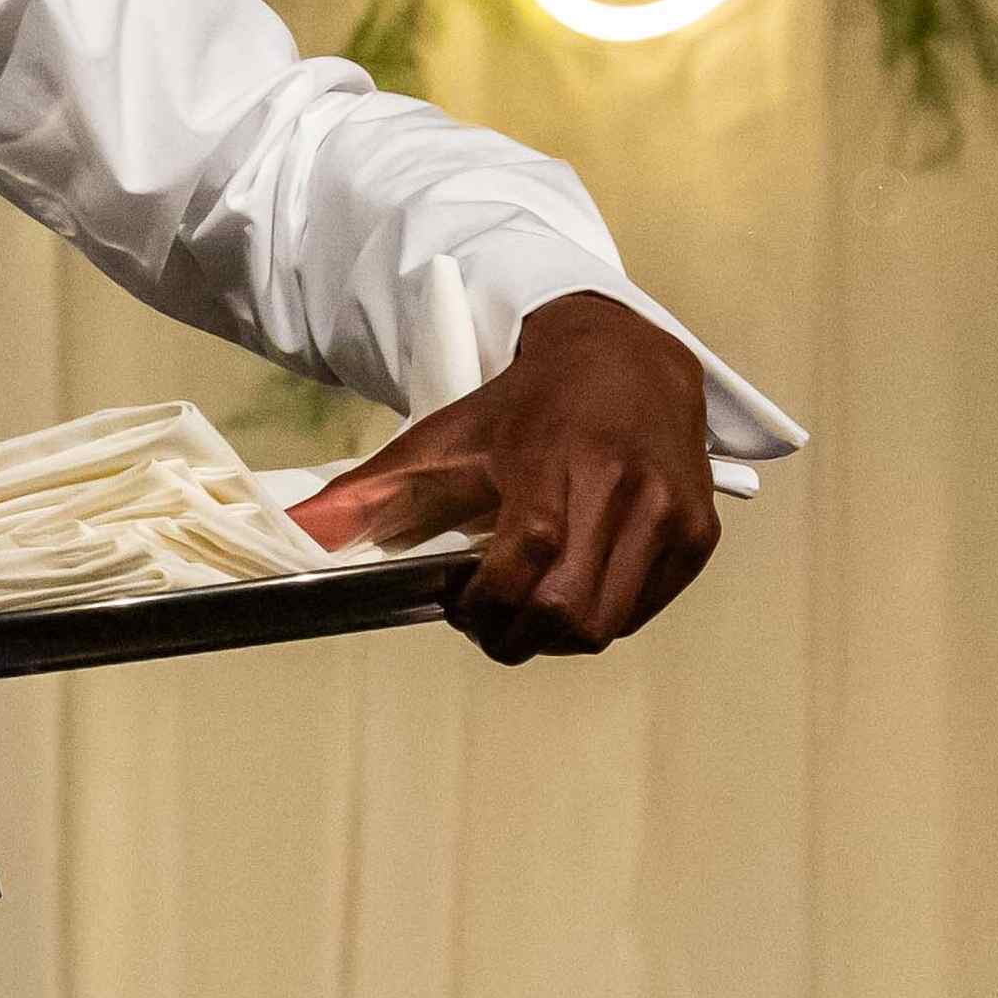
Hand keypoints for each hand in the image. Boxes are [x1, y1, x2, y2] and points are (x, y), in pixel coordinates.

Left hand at [285, 290, 721, 661]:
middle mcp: (627, 488)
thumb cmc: (524, 406)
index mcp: (557, 459)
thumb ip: (371, 491)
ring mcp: (673, 515)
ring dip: (554, 637)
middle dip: (516, 636)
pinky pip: (639, 612)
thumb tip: (297, 532)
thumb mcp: (444, 436)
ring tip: (524, 608)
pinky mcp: (700, 536)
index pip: (528, 559)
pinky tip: (569, 587)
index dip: (487, 604)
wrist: (626, 360)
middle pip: (570, 612)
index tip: (459, 605)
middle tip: (487, 621)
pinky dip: (597, 618)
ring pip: (606, 625)